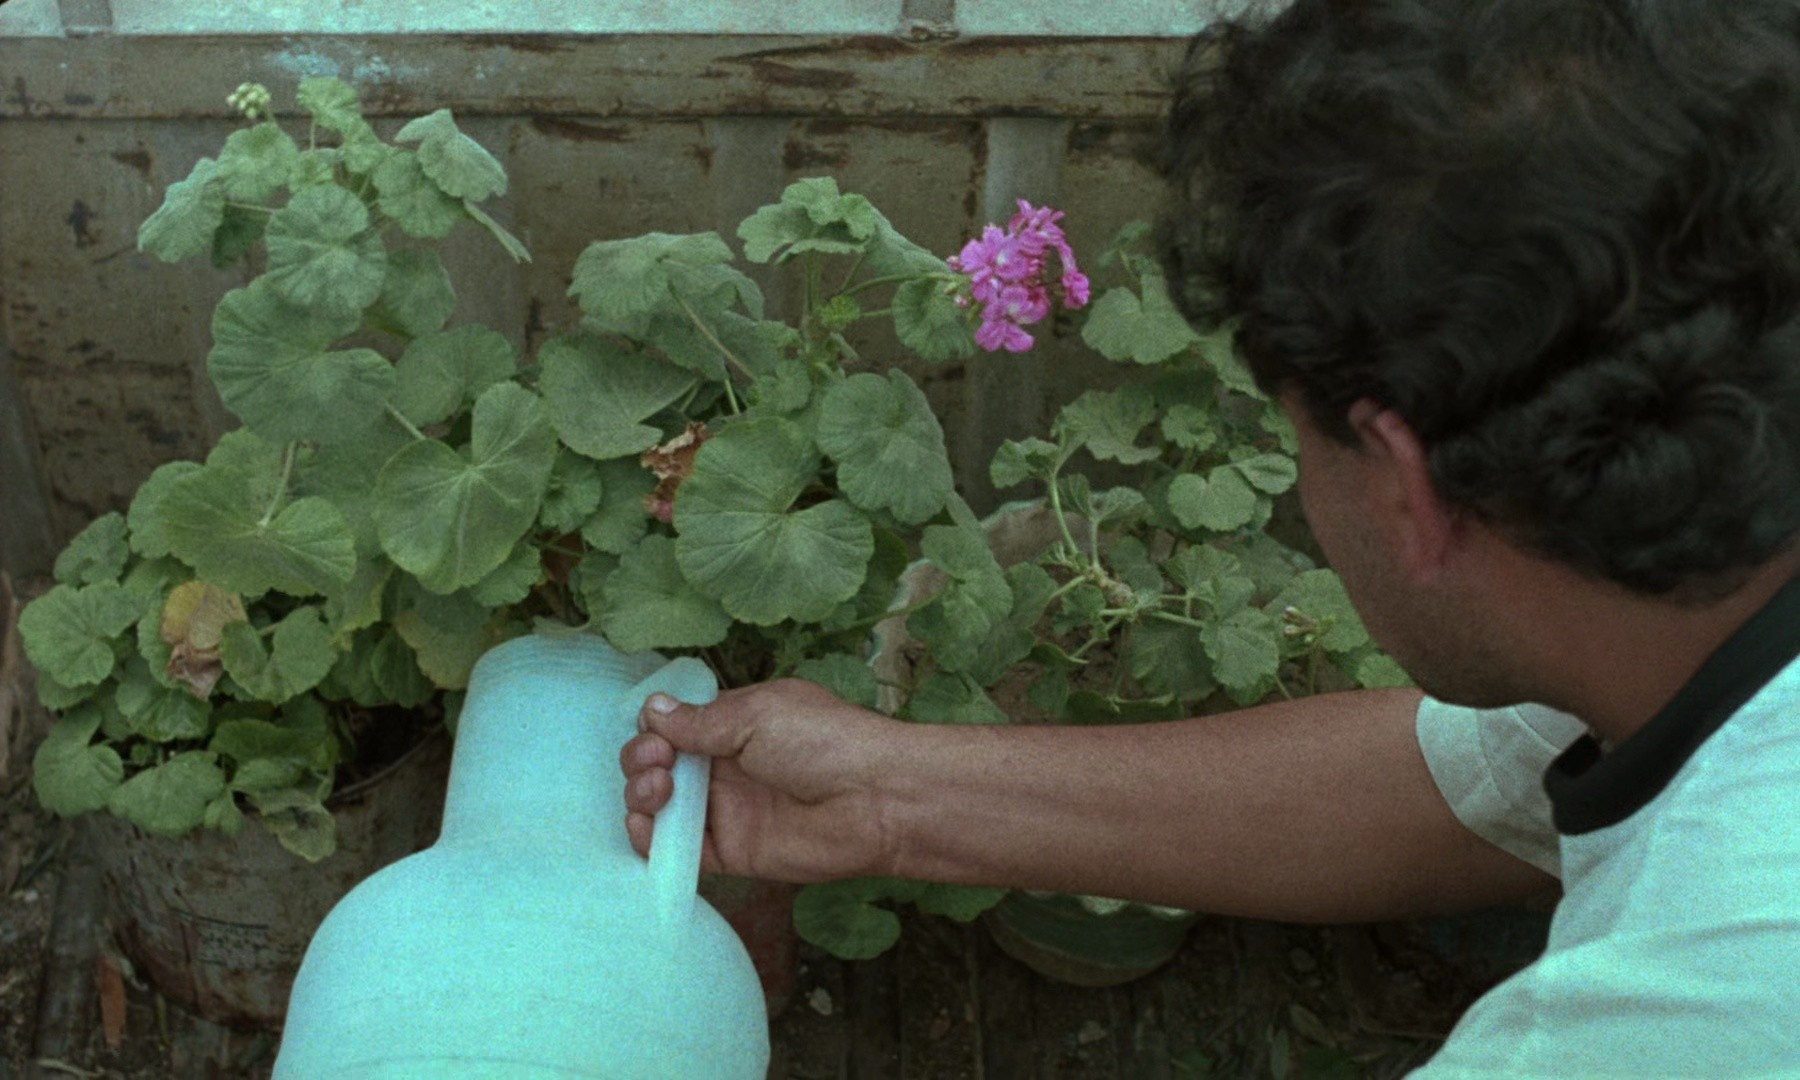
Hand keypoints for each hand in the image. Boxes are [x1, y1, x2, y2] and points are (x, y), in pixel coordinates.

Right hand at [621, 678, 905, 882]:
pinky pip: (679, 850)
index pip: (674, 726)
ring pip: (661, 807)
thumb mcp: (758, 715)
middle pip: (659, 765)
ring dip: (641, 795)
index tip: (658, 734)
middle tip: (659, 763)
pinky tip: (647, 825)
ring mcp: (726, 810)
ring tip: (659, 790)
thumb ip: (702, 721)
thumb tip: (652, 709)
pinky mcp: (731, 852)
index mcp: (734, 725)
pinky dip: (651, 841)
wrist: (874, 800)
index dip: (655, 729)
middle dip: (642, 759)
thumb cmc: (824, 741)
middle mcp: (725, 767)